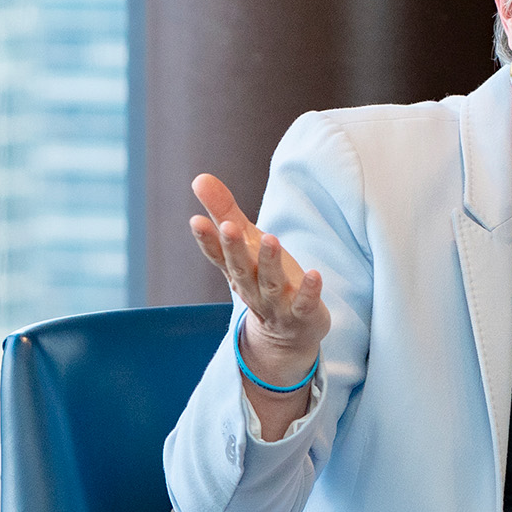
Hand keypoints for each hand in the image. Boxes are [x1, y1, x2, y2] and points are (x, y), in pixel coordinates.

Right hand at [188, 173, 330, 398]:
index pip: (218, 255)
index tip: (196, 220)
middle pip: (241, 268)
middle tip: (228, 226)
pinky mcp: (303, 314)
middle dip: (234, 248)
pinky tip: (315, 274)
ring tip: (270, 238)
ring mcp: (277, 304)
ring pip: (271, 284)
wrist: (287, 333)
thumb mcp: (246, 243)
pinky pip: (305, 303)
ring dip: (269, 262)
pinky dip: (309, 291)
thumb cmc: (263, 277)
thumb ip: (225, 211)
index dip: (207, 239)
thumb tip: (199, 178)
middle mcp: (252, 288)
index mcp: (237, 270)